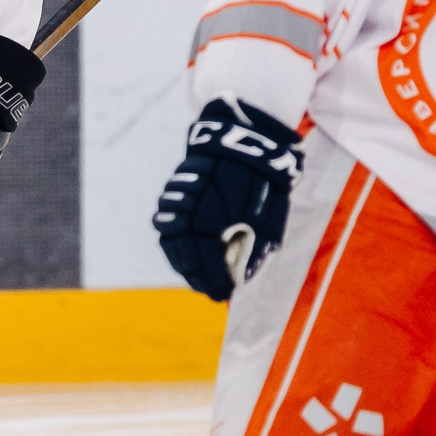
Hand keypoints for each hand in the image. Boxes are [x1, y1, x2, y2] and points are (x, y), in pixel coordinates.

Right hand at [153, 98, 302, 300]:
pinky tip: (184, 255)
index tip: (225, 294)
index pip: (210, 264)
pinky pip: (165, 226)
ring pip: (171, 243)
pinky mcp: (173, 193)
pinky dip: (172, 245)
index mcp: (218, 222)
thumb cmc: (264, 183)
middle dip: (199, 279)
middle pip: (187, 257)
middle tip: (212, 292)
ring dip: (182, 265)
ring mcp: (179, 203)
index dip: (217, 283)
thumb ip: (258, 252)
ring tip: (195, 278)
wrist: (246, 141)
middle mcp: (193, 214)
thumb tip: (245, 280)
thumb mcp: (270, 220)